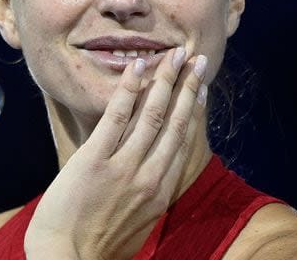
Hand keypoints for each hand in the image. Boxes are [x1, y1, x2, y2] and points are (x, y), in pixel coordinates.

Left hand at [24, 48, 208, 259]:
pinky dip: (129, 90)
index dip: (194, 110)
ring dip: (166, 81)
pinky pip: (116, 118)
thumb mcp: (136, 222)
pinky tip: (137, 68)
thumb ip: (148, 195)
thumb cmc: (97, 247)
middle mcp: (149, 177)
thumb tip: (153, 176)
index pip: (183, 142)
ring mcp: (123, 167)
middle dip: (188, 87)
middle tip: (198, 59)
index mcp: (160, 192)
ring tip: (175, 55)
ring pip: (152, 115)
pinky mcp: (95, 160)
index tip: (201, 88)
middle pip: (175, 122)